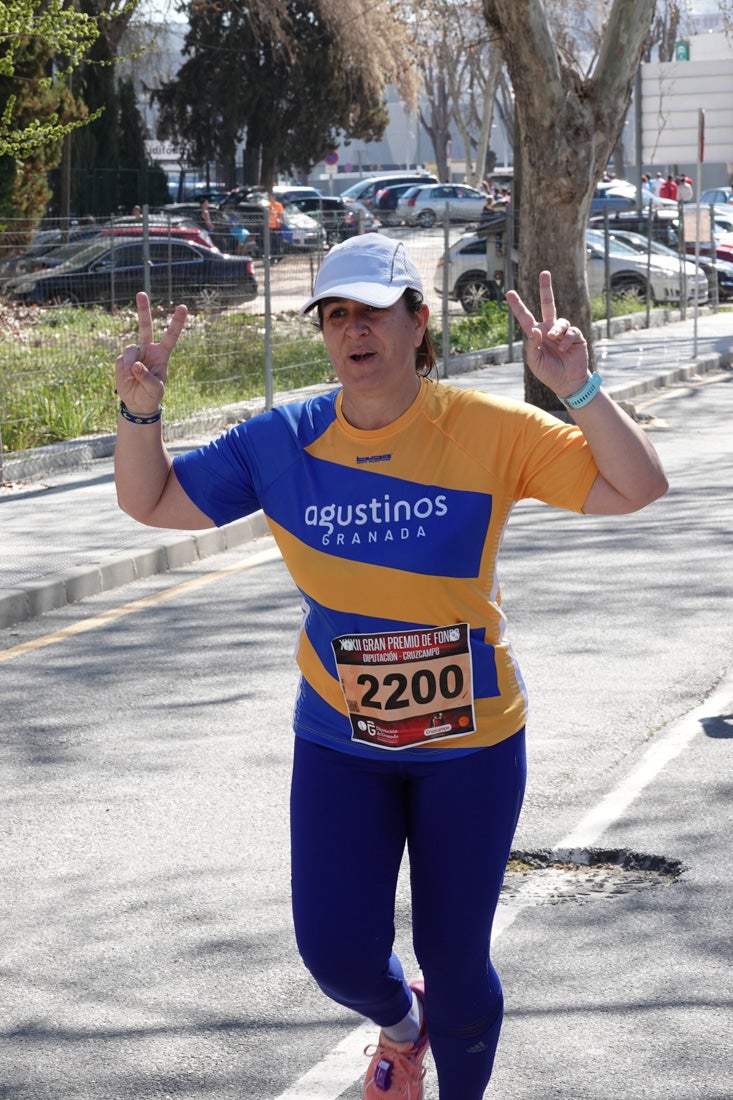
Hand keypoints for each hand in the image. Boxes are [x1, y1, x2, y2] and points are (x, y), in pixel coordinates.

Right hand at [115, 292, 187, 413]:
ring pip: (129, 350)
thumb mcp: (155, 389)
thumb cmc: (152, 395)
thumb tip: (135, 364)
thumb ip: (146, 376)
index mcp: (162, 354)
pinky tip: (127, 380)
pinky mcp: (122, 360)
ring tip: (131, 378)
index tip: (183, 307)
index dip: (177, 322)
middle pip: (145, 326)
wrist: (138, 403)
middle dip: (143, 310)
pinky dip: (123, 371)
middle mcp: (148, 350)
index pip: (171, 336)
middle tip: (141, 293)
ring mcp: (135, 353)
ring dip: (129, 364)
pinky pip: (121, 361)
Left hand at [506, 271, 588, 398]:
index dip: (518, 305)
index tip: (510, 292)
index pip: (525, 317)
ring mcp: (563, 332)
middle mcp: (549, 330)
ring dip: (556, 329)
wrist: (567, 382)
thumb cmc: (548, 373)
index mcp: (536, 335)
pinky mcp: (576, 337)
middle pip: (548, 305)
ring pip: (560, 321)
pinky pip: (571, 331)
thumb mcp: (534, 361)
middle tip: (544, 273)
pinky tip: (564, 348)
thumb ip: (532, 345)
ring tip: (554, 338)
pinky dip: (567, 339)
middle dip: (546, 288)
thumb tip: (535, 328)